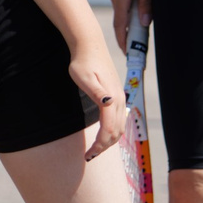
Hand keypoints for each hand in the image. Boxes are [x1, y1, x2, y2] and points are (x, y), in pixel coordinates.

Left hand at [69, 41, 124, 161]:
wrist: (89, 45)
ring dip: (109, 141)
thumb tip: (108, 103)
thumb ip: (96, 92)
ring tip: (95, 150)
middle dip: (104, 147)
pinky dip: (113, 132)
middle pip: (116, 132)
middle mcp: (118, 100)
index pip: (108, 130)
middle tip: (89, 156)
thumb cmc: (82, 62)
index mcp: (111, 98)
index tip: (87, 156)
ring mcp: (119, 97)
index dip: (99, 146)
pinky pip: (119, 119)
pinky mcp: (116, 95)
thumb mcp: (84, 77)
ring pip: (120, 127)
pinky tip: (103, 135)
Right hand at [106, 0, 152, 46]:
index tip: (127, 54)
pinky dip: (125, 11)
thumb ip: (146, 2)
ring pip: (120, 10)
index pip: (120, 25)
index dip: (123, 41)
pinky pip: (120, 1)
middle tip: (133, 49)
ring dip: (126, 23)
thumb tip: (145, 22)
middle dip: (124, 36)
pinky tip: (133, 11)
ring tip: (135, 34)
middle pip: (119, 21)